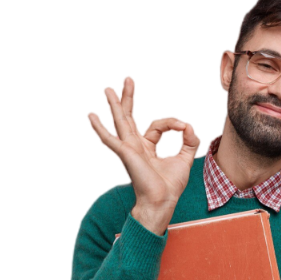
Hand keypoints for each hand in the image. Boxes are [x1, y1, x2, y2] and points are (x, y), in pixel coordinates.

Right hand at [86, 76, 200, 234]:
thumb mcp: (185, 158)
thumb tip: (190, 126)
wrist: (162, 201)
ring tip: (107, 87)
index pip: (159, 126)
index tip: (186, 128)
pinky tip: (91, 115)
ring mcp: (129, 149)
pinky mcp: (126, 154)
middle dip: (129, 98)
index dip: (174, 123)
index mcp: (148, 147)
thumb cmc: (170, 185)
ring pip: (121, 121)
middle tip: (128, 78)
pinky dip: (100, 128)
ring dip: (115, 104)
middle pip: (130, 117)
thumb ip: (189, 141)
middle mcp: (136, 146)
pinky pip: (110, 139)